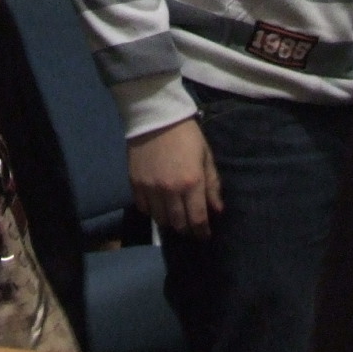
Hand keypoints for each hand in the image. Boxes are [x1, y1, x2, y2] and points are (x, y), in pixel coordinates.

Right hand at [128, 118, 221, 237]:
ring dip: (169, 222)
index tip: (204, 235)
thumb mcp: (206, 156)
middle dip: (187, 229)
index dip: (202, 232)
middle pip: (178, 224)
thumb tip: (217, 210)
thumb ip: (212, 184)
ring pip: (160, 220)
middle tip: (191, 227)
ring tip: (174, 217)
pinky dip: (152, 211)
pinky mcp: (135, 183)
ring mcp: (151, 188)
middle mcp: (170, 190)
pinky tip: (158, 205)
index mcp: (191, 182)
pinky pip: (143, 208)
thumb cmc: (186, 134)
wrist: (156, 116)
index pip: (197, 219)